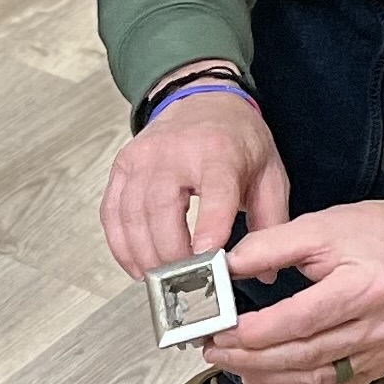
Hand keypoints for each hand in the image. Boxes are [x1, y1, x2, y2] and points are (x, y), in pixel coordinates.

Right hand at [101, 82, 290, 276]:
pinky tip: (137, 266)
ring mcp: (142, 159)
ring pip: (132, 215)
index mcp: (218, 152)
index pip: (213, 192)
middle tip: (185, 285)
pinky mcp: (122, 167)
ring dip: (144, 256)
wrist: (201, 99)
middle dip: (172, 255)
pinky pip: (112, 213)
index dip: (209, 227)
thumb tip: (266, 272)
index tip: (207, 259)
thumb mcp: (269, 172)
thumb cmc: (236, 139)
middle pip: (162, 209)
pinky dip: (121, 245)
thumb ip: (271, 222)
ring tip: (161, 283)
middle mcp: (174, 152)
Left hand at [203, 198, 383, 383]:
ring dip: (267, 377)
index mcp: (365, 286)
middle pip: (305, 354)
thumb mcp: (319, 226)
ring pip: (316, 380)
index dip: (257, 329)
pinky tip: (263, 380)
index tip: (221, 327)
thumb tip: (225, 267)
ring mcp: (380, 352)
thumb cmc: (373, 234)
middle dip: (252, 356)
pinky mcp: (377, 366)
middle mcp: (378, 326)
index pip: (302, 318)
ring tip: (231, 364)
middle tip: (215, 348)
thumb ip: (269, 246)